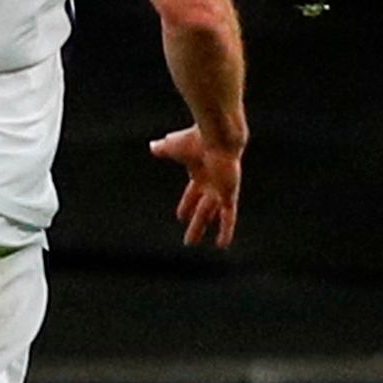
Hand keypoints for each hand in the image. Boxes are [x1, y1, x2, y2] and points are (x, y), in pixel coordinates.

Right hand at [151, 127, 243, 246]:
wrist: (217, 137)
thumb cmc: (195, 139)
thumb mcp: (173, 146)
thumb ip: (164, 148)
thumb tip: (153, 146)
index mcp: (200, 172)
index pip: (192, 194)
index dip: (187, 205)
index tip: (181, 217)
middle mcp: (212, 183)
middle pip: (202, 208)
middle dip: (195, 223)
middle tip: (188, 239)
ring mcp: (221, 190)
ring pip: (210, 214)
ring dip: (201, 227)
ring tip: (191, 243)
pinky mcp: (229, 194)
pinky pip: (228, 217)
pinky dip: (226, 230)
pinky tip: (222, 245)